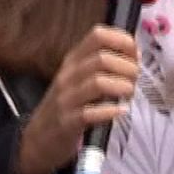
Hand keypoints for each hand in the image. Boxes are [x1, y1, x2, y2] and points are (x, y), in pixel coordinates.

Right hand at [14, 26, 137, 173]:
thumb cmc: (67, 105)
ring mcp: (66, 98)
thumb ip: (101, 64)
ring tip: (129, 95)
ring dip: (122, 87)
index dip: (123, 41)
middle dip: (128, 68)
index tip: (135, 55)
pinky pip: (90, 113)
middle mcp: (68, 75)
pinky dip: (110, 111)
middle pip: (103, 58)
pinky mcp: (67, 122)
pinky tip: (120, 111)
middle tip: (135, 81)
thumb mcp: (79, 77)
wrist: (39, 137)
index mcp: (73, 60)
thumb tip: (134, 54)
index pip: (98, 35)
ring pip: (98, 82)